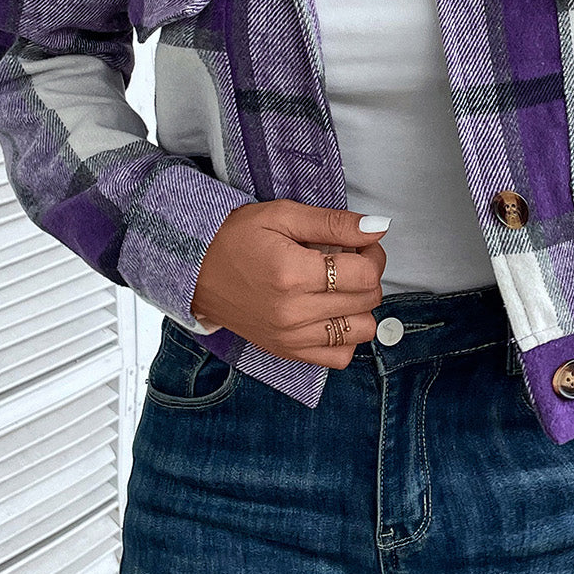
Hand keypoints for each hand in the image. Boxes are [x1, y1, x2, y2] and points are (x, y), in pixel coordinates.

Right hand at [189, 200, 389, 367]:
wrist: (194, 270)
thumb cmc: (235, 237)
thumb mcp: (283, 215)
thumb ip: (333, 222)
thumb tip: (379, 227)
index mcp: (292, 274)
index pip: (365, 273)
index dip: (372, 252)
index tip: (359, 242)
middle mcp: (293, 313)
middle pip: (368, 300)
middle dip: (369, 274)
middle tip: (349, 257)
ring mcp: (290, 337)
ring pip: (362, 331)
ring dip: (361, 305)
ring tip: (341, 286)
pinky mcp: (287, 351)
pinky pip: (340, 357)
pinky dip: (346, 336)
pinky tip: (332, 312)